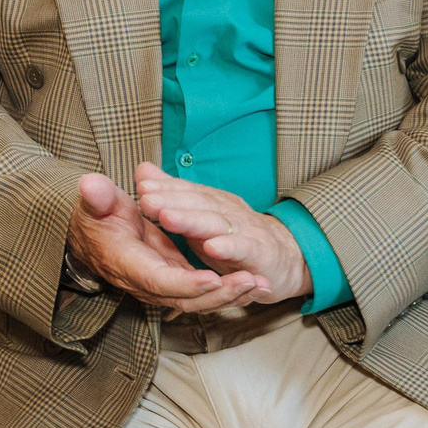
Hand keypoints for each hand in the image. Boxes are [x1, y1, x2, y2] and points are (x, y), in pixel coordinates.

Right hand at [68, 172, 264, 312]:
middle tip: (250, 281)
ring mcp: (162, 284)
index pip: (158, 279)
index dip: (185, 282)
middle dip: (219, 293)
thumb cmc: (96, 218)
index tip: (212, 277)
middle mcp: (146, 281)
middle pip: (185, 298)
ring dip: (230, 294)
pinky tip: (253, 284)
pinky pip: (202, 292)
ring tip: (259, 284)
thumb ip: (97, 197)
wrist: (94, 236)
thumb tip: (90, 185)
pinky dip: (227, 290)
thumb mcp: (95, 202)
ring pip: (198, 300)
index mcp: (128, 263)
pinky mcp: (174, 280)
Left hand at [134, 165, 310, 306]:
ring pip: (216, 223)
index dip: (164, 188)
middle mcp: (228, 211)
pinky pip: (243, 249)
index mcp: (213, 202)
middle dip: (171, 200)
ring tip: (167, 217)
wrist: (286, 257)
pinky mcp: (259, 254)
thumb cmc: (235, 236)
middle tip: (145, 198)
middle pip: (198, 203)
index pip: (187, 191)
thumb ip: (172, 194)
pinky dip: (228, 247)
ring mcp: (245, 231)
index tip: (140, 184)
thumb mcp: (200, 215)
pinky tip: (212, 246)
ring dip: (191, 220)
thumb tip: (143, 171)